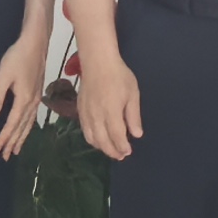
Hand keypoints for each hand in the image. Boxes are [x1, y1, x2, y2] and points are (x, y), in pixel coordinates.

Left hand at [0, 35, 43, 160]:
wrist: (36, 43)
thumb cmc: (17, 57)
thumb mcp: (3, 77)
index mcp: (23, 100)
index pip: (12, 124)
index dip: (4, 138)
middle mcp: (32, 102)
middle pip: (22, 128)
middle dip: (13, 142)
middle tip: (5, 156)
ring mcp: (36, 98)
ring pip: (28, 124)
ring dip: (21, 137)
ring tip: (15, 149)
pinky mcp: (37, 93)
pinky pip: (32, 116)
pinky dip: (28, 127)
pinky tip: (25, 129)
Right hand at [75, 44, 143, 159]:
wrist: (97, 62)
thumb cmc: (118, 75)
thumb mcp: (133, 94)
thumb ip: (133, 116)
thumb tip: (136, 134)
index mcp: (111, 111)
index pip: (116, 136)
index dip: (122, 146)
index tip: (128, 151)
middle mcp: (97, 115)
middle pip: (103, 141)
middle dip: (112, 151)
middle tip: (121, 155)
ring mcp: (86, 113)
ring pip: (92, 138)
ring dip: (101, 147)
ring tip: (111, 150)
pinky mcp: (80, 110)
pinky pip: (84, 130)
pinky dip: (92, 139)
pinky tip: (98, 140)